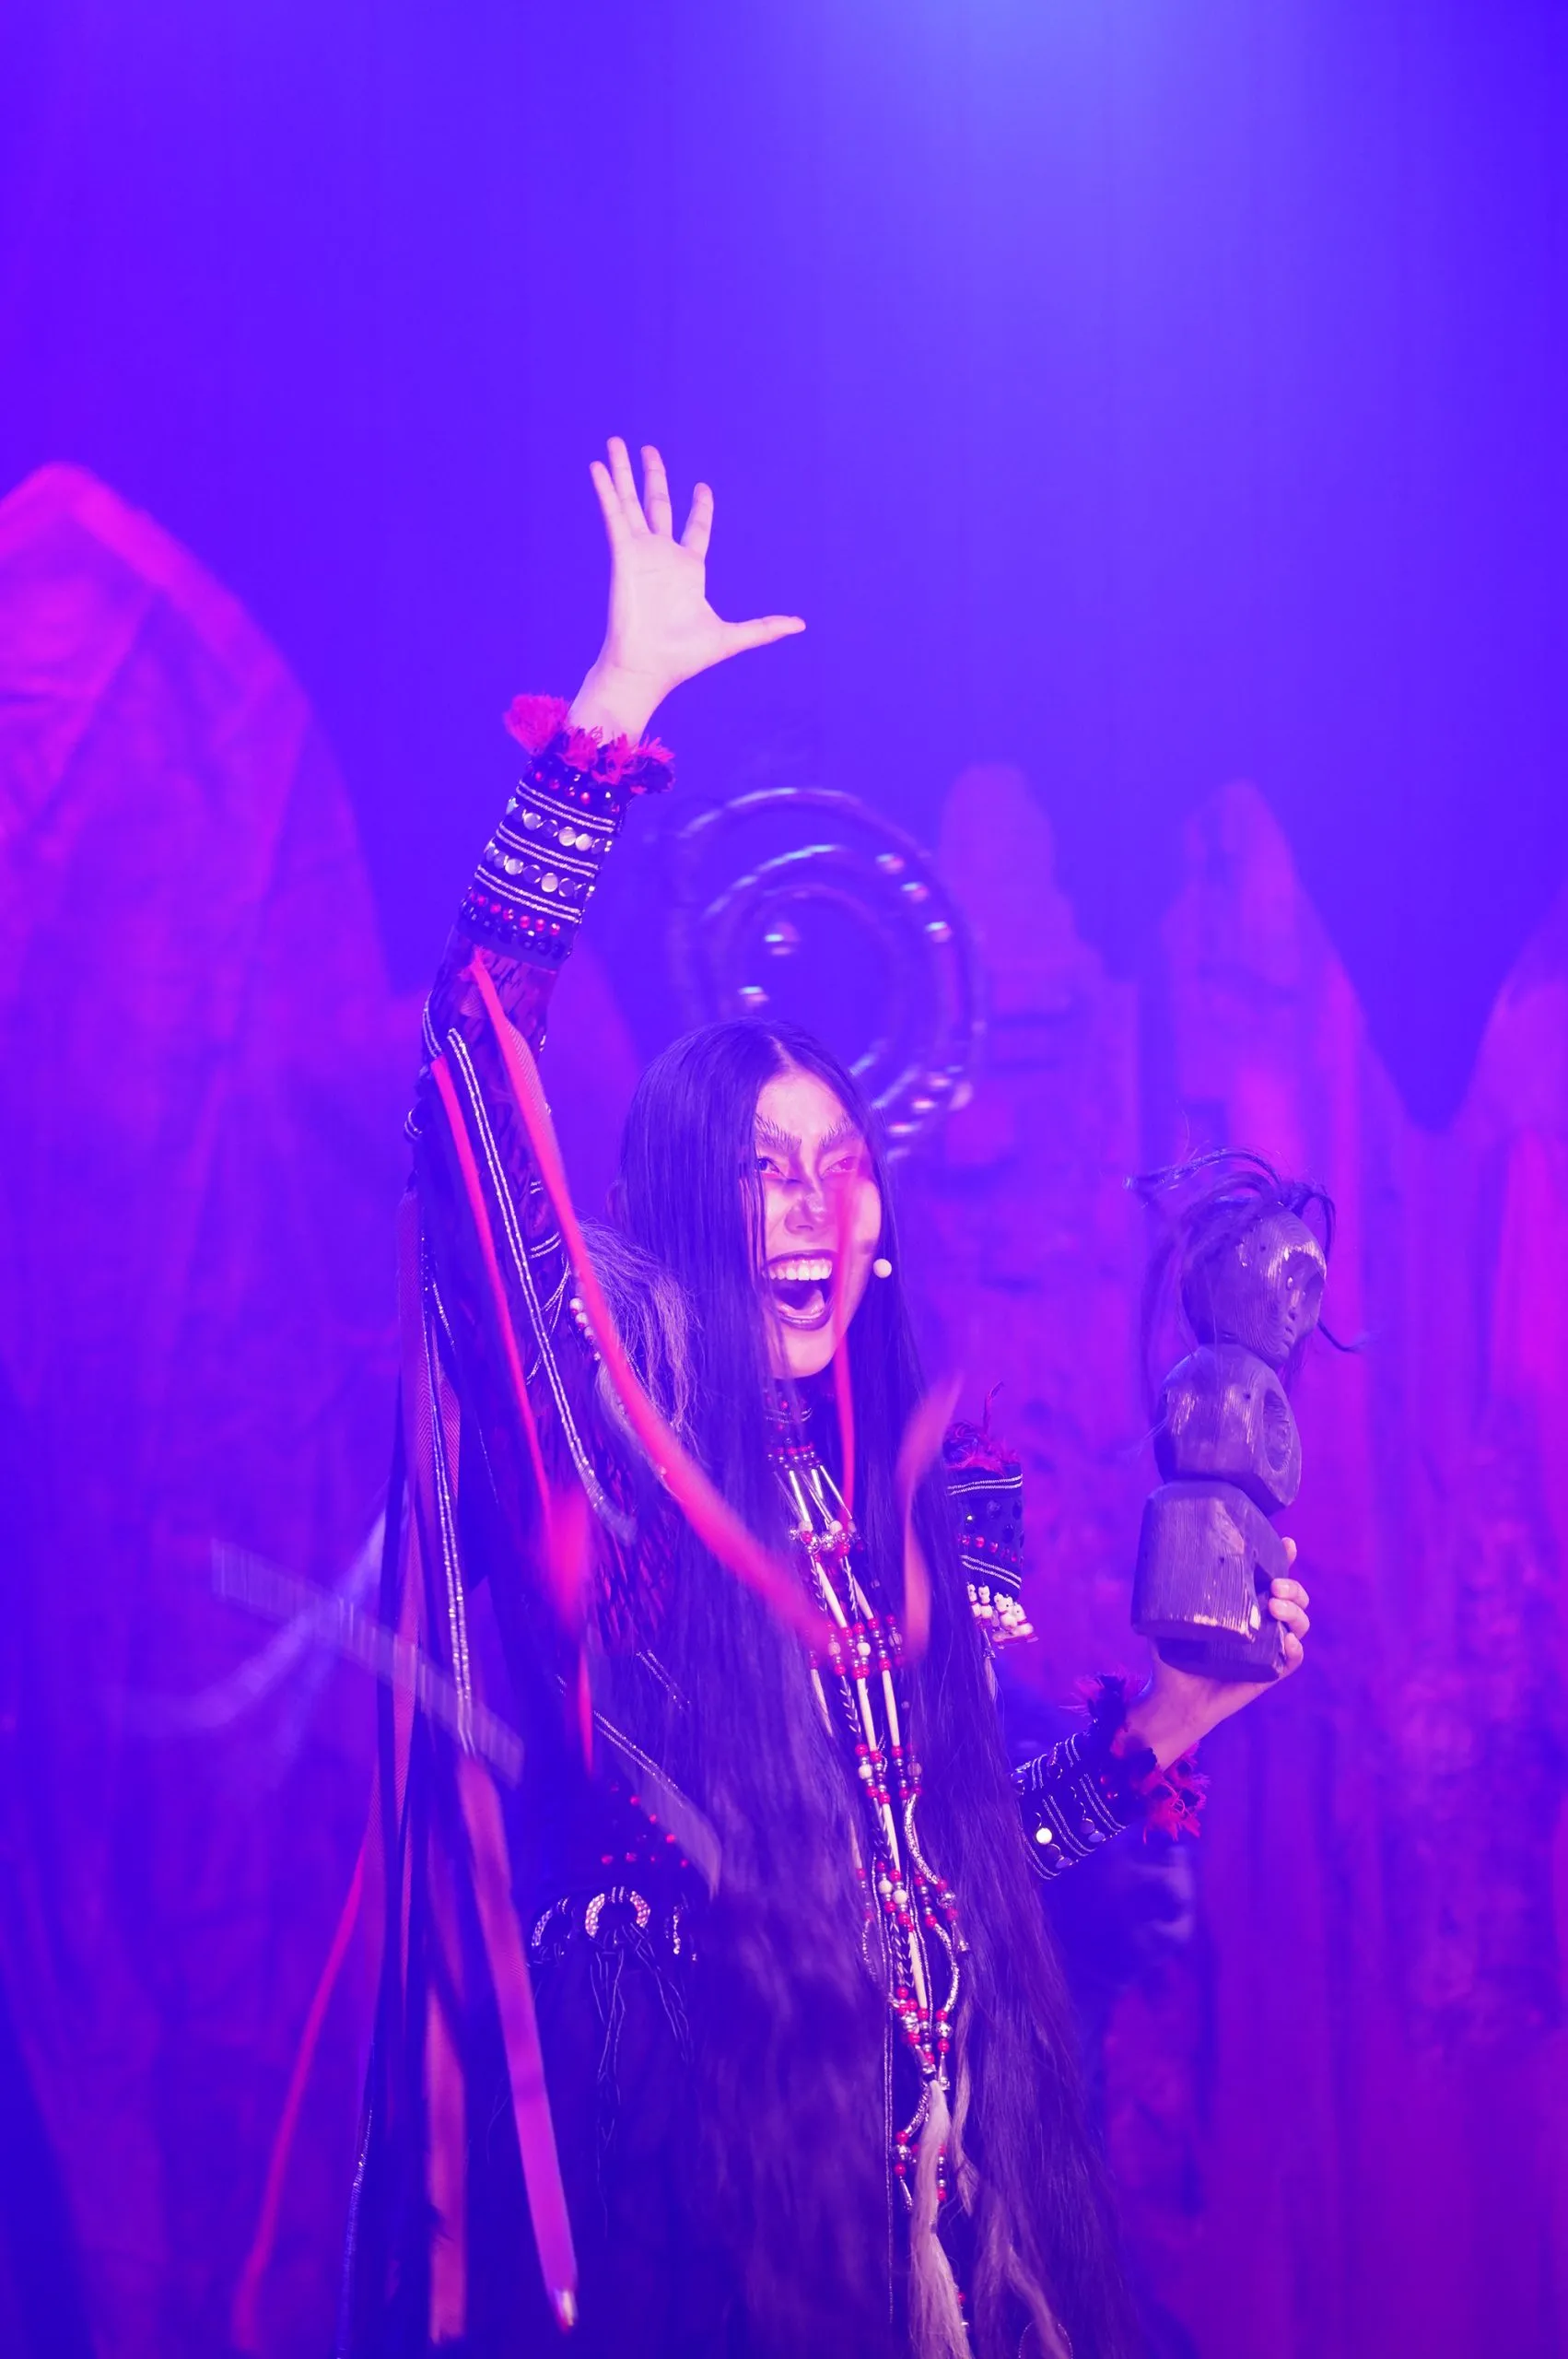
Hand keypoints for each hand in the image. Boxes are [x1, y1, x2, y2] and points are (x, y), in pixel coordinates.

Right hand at [568, 438, 804, 743]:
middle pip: (658, 505)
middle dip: (653, 477)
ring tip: (615, 442)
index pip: (695, 529)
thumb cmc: (683, 658)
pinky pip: (614, 514)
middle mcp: (662, 557)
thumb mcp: (732, 638)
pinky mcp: (622, 554)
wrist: (648, 668)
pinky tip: (598, 467)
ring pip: (631, 502)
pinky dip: (606, 490)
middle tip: (648, 449)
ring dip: (622, 472)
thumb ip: (764, 628)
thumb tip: (801, 626)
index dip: (700, 507)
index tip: (703, 488)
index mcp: (688, 570)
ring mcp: (640, 553)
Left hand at [1123, 1544, 1311, 1766]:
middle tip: (1274, 1586)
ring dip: (1295, 1612)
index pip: (1270, 1577)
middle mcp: (1260, 1623)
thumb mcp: (1166, 1622)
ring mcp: (1268, 1648)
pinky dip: (1295, 1648)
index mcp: (1242, 1606)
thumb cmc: (1170, 1659)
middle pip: (1294, 1599)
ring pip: (1299, 1624)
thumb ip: (1164, 1600)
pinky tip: (1286, 1641)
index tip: (1287, 1544)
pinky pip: (1292, 1659)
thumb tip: (1155, 1567)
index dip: (1284, 1559)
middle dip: (1293, 1587)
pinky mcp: (1269, 1674)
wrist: (1173, 1701)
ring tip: (1275, 1607)